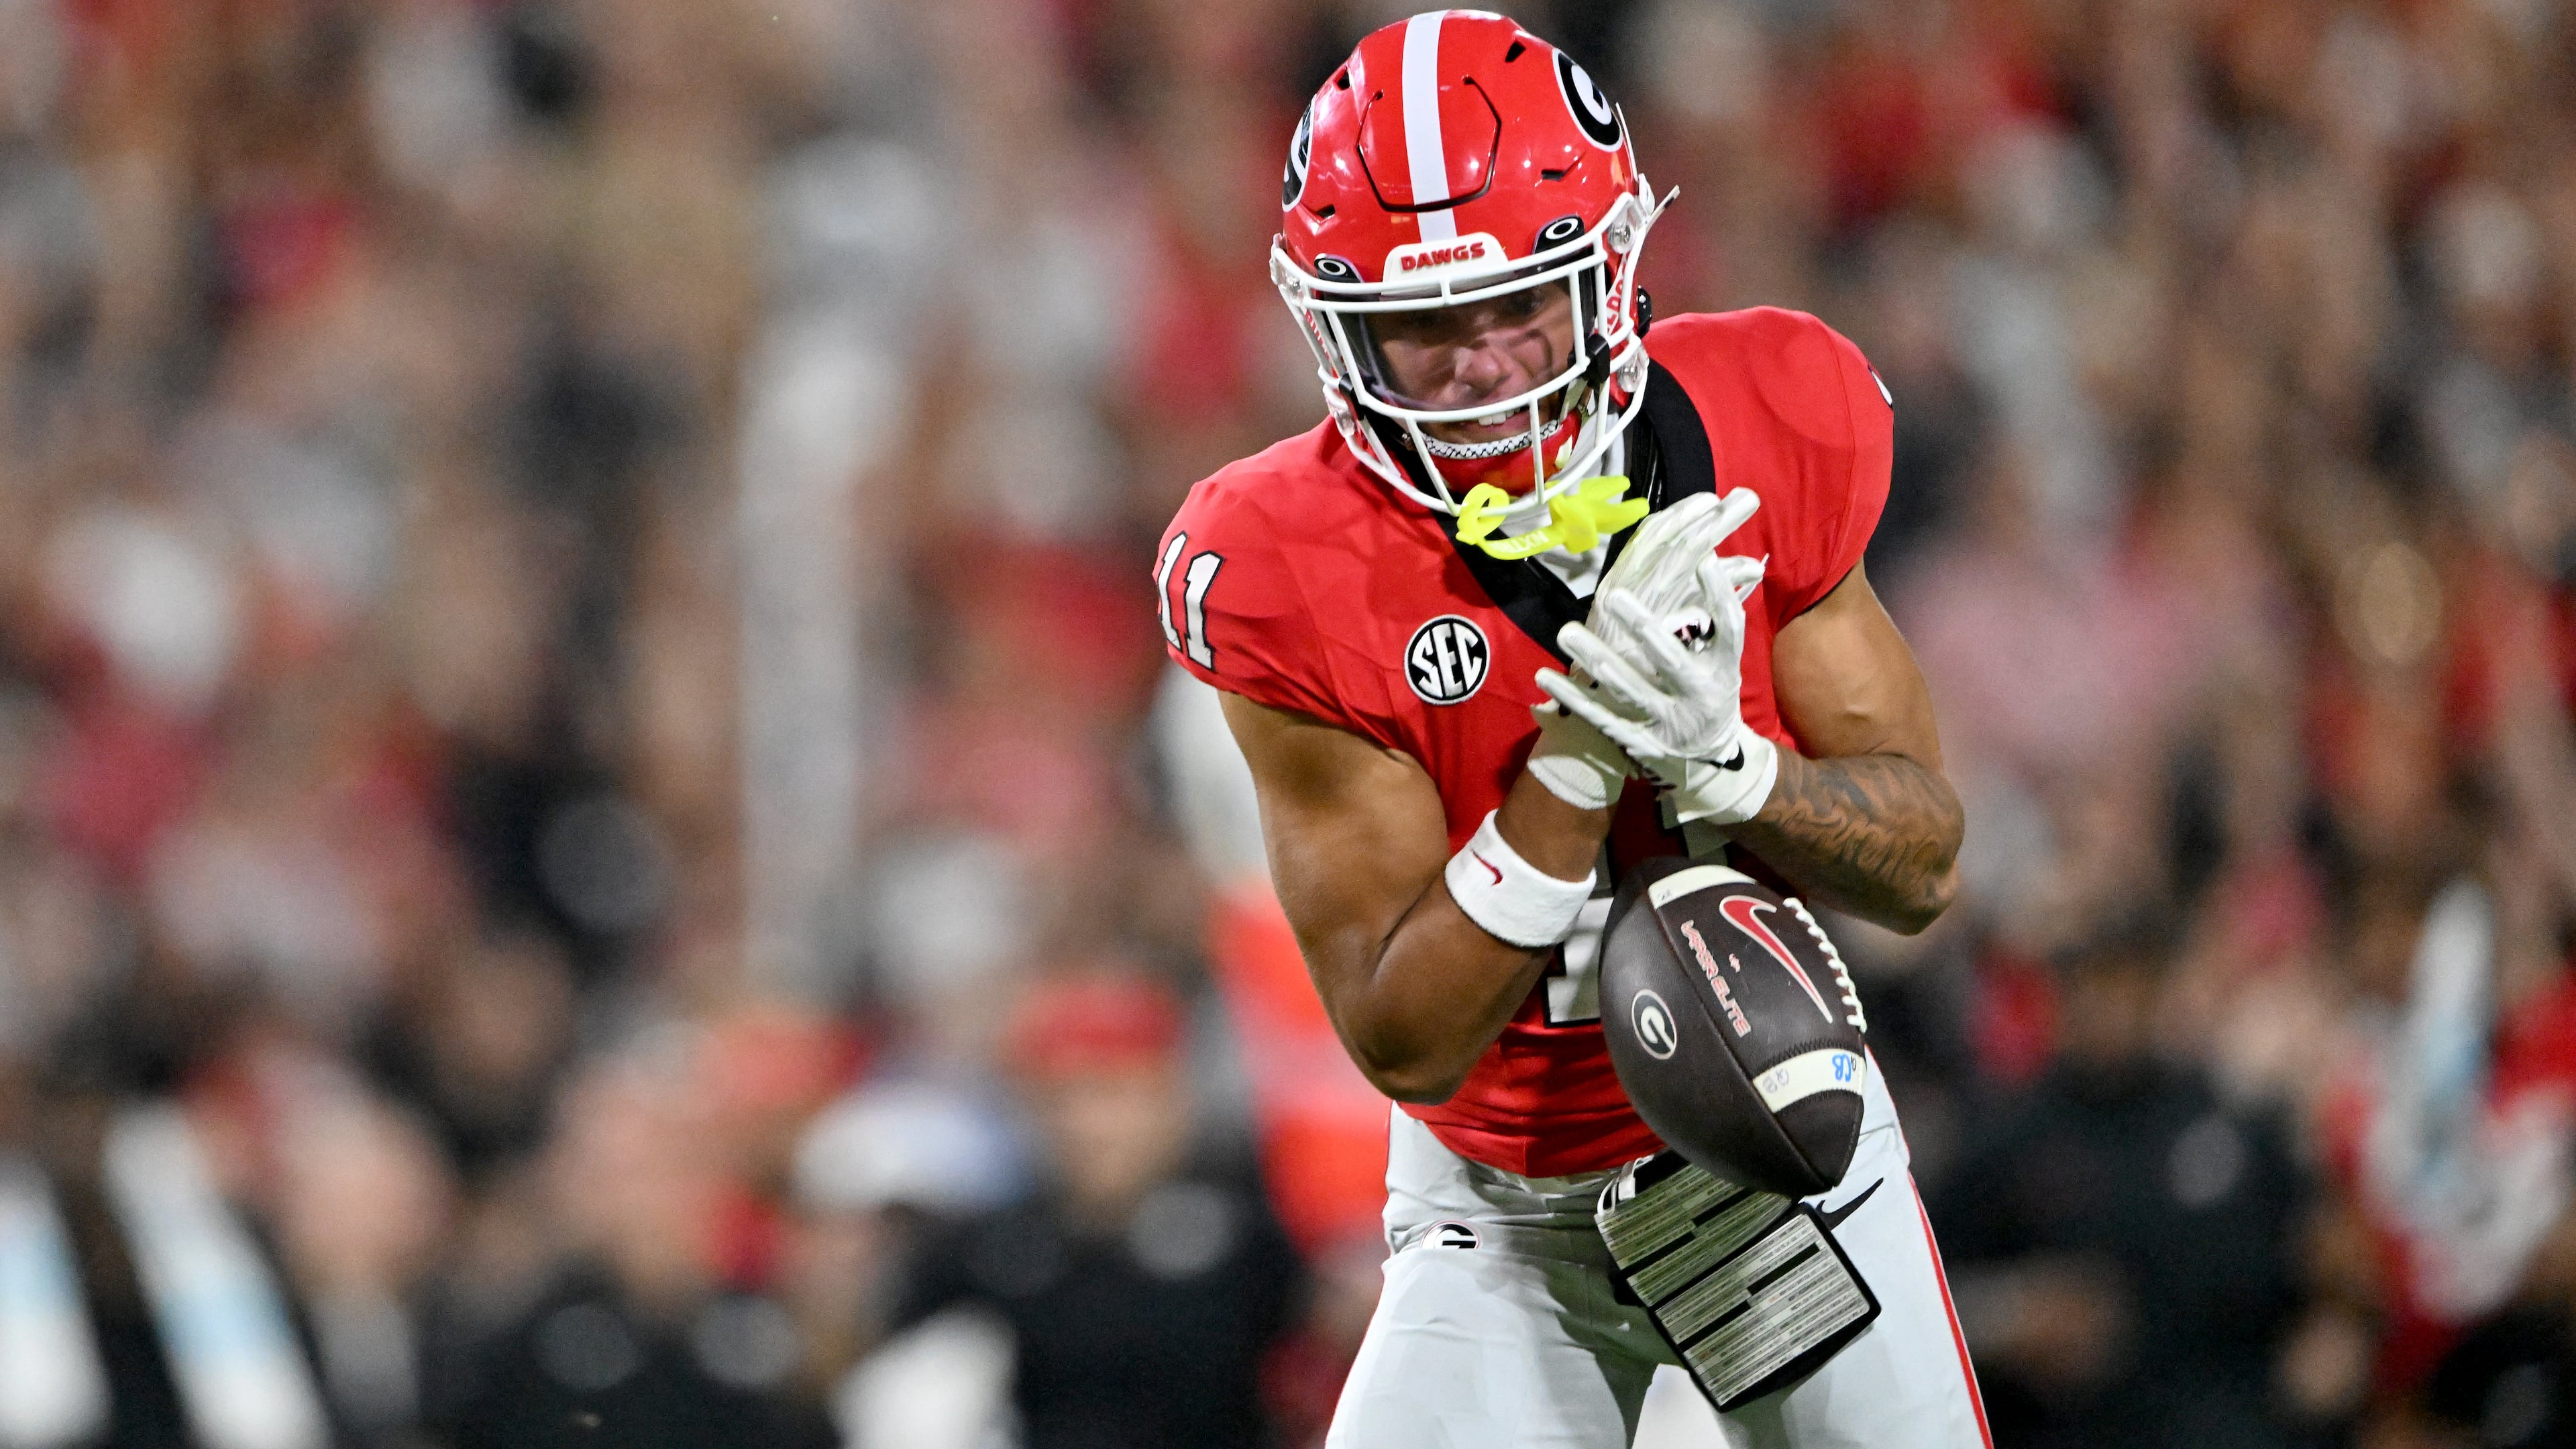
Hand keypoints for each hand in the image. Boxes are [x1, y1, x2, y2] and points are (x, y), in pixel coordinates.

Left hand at [1521, 488, 1759, 812]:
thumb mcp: (1722, 661)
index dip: (1719, 596)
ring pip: (1628, 689)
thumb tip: (1705, 557)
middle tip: (1614, 595)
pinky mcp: (1640, 742)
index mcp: (1724, 671)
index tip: (1703, 560)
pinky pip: (1600, 716)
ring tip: (1566, 632)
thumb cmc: (1711, 691)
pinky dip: (1572, 696)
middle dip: (1644, 628)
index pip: (1728, 630)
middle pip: (1672, 661)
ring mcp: (1668, 723)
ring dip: (1595, 659)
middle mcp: (1700, 697)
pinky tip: (1545, 676)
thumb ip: (1711, 620)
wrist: (1709, 760)